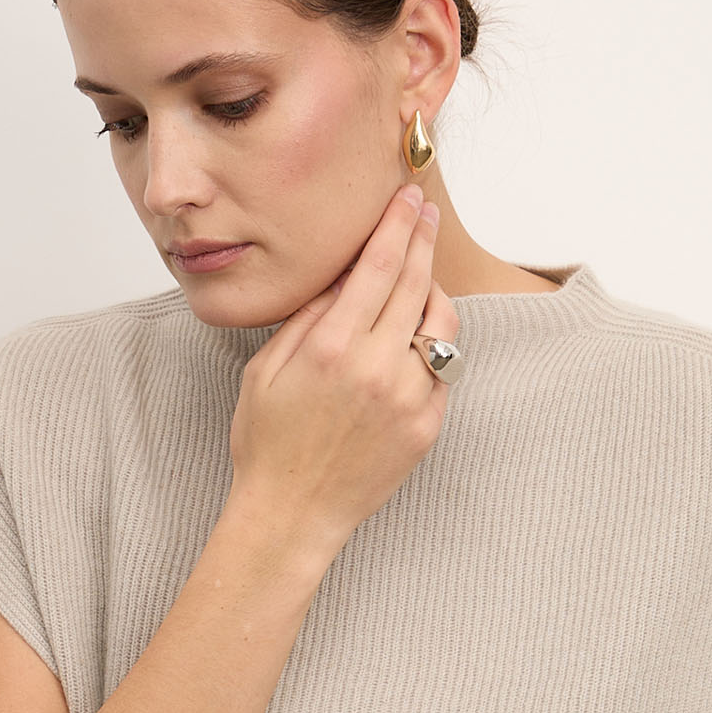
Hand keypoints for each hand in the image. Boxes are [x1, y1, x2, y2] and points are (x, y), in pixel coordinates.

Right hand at [228, 184, 459, 551]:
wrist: (292, 514)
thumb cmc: (268, 442)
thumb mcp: (267, 370)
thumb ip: (309, 317)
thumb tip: (346, 274)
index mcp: (332, 347)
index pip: (378, 265)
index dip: (398, 225)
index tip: (409, 199)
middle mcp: (376, 368)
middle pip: (416, 282)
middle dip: (423, 240)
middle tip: (425, 215)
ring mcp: (408, 398)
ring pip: (442, 323)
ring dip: (434, 294)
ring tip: (420, 283)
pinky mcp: (427, 427)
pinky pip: (444, 369)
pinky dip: (434, 346)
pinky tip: (417, 338)